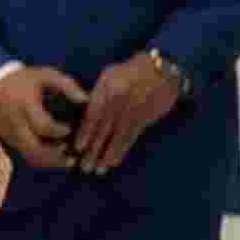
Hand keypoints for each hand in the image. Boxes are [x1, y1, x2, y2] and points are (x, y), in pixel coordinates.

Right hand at [0, 66, 90, 169]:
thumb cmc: (23, 80)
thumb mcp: (44, 75)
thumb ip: (67, 85)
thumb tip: (85, 100)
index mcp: (25, 106)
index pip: (43, 126)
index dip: (59, 132)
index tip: (70, 129)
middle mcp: (15, 123)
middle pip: (35, 149)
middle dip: (57, 155)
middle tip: (73, 154)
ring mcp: (10, 135)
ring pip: (31, 156)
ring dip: (51, 161)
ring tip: (69, 160)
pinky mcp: (9, 141)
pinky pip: (26, 156)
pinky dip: (43, 160)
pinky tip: (57, 157)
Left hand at [71, 53, 181, 174]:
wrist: (162, 69)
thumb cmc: (129, 71)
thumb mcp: (109, 75)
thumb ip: (96, 94)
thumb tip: (82, 113)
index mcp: (108, 87)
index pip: (94, 114)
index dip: (85, 132)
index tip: (77, 148)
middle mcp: (121, 100)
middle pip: (105, 129)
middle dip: (94, 149)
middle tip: (84, 166)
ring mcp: (134, 110)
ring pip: (118, 137)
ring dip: (108, 155)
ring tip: (98, 170)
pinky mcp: (145, 118)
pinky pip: (131, 137)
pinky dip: (122, 150)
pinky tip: (114, 162)